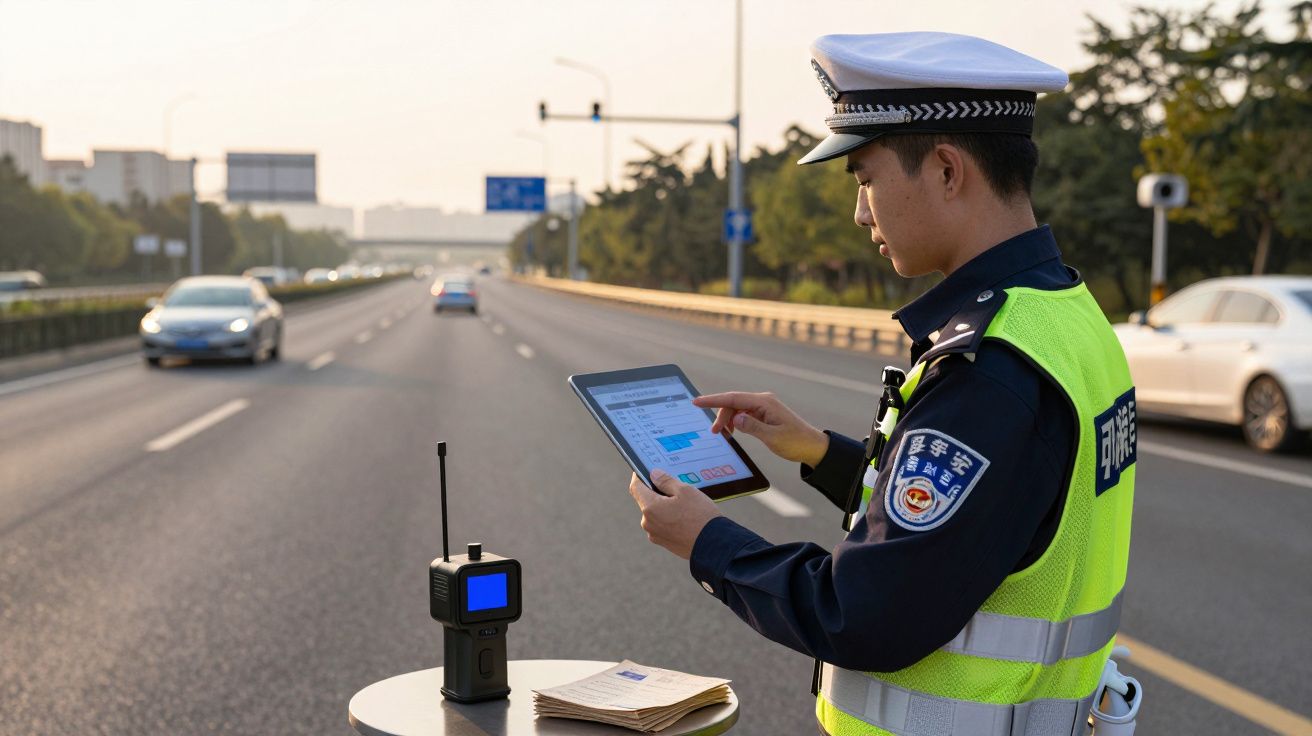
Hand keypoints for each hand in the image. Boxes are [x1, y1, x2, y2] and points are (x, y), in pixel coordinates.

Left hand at [628, 470, 721, 559]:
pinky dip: (668, 518)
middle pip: (646, 500)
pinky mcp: (663, 542)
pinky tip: (684, 518)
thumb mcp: (685, 491)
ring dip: (663, 506)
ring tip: (684, 505)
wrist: (713, 544)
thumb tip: (653, 474)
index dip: (639, 476)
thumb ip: (665, 480)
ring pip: (654, 513)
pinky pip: (661, 525)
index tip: (644, 471)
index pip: (635, 487)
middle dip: (656, 492)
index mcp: (650, 507)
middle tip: (674, 488)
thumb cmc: (700, 516)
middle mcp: (648, 522)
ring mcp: (655, 534)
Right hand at [693, 391, 828, 466]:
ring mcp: (763, 406)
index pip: (733, 398)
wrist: (812, 446)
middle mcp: (763, 400)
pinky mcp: (764, 414)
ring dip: (727, 419)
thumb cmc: (795, 442)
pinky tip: (733, 431)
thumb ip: (753, 427)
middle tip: (714, 432)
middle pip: (733, 402)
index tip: (697, 402)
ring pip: (737, 408)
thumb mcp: (773, 438)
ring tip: (723, 434)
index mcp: (765, 402)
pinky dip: (735, 422)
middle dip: (720, 415)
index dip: (713, 400)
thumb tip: (736, 418)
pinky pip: (743, 414)